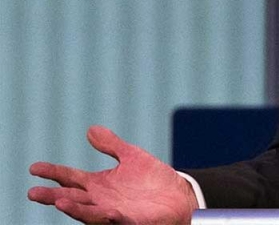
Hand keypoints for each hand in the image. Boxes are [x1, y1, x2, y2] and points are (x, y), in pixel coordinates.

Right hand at [28, 125, 198, 223]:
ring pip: (90, 213)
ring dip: (75, 209)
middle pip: (72, 198)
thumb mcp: (132, 157)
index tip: (34, 168)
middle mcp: (102, 200)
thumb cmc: (153, 181)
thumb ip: (111, 145)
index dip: (53, 173)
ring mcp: (115, 212)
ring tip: (59, 202)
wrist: (179, 197)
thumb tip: (90, 130)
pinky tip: (107, 211)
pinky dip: (111, 217)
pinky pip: (120, 221)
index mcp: (99, 185)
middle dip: (53, 196)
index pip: (70, 178)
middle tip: (33, 193)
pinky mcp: (133, 221)